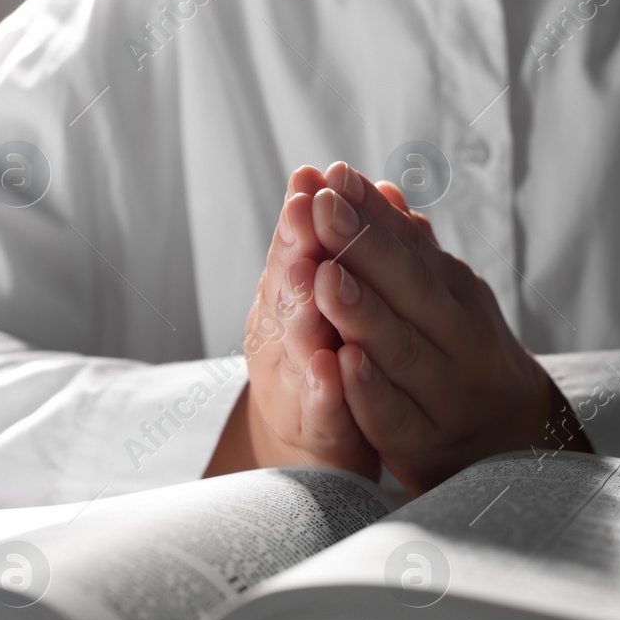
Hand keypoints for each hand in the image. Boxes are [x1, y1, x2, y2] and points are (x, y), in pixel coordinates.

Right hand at [206, 166, 379, 479]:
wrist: (322, 444)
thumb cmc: (327, 355)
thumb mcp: (324, 292)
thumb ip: (328, 243)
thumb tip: (339, 176)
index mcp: (288, 297)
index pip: (294, 249)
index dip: (302, 215)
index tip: (312, 177)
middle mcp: (280, 336)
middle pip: (287, 288)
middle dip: (297, 247)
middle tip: (307, 211)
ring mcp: (294, 386)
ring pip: (297, 345)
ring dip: (303, 310)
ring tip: (311, 276)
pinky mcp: (317, 434)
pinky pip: (320, 411)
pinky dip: (323, 389)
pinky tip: (331, 367)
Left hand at [308, 161, 590, 493]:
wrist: (510, 443)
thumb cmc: (460, 354)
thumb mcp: (444, 298)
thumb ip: (410, 251)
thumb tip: (381, 188)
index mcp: (456, 293)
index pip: (411, 246)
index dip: (372, 212)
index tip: (334, 175)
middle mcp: (457, 336)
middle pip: (408, 287)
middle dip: (362, 245)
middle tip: (321, 207)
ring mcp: (443, 391)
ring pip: (399, 348)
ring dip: (361, 312)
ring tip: (324, 276)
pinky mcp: (422, 441)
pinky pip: (394, 414)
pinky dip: (370, 389)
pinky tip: (343, 363)